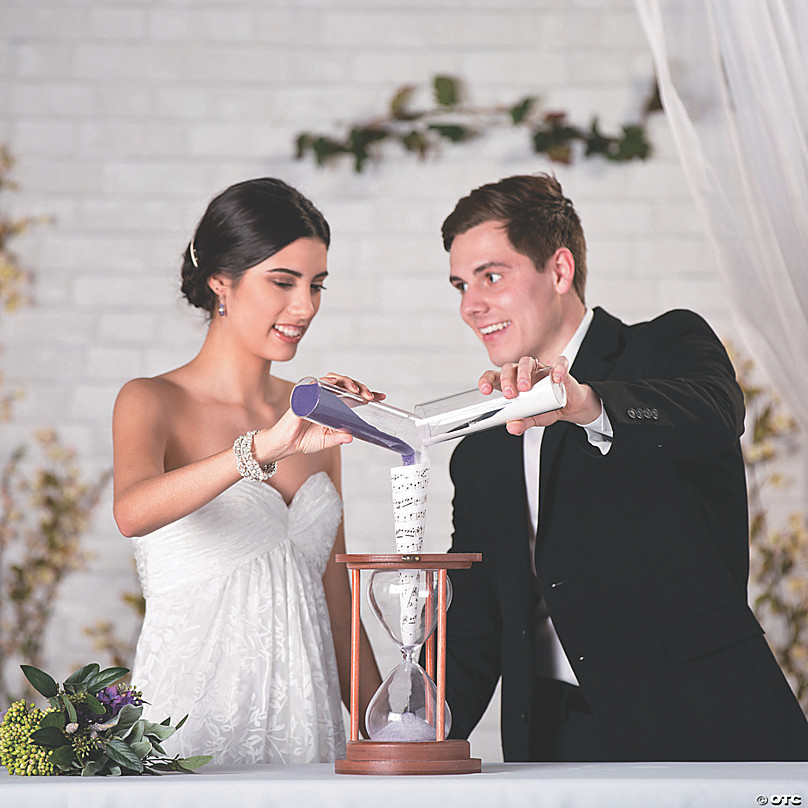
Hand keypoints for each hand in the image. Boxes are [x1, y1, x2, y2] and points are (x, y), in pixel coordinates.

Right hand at [252, 372, 385, 461]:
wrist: (283, 445)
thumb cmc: (302, 441)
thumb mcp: (326, 441)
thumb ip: (339, 438)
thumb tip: (352, 437)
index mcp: (332, 407)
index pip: (352, 396)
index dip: (366, 394)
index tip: (381, 397)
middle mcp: (324, 398)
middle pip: (345, 386)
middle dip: (360, 387)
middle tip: (370, 396)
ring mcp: (314, 395)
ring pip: (333, 381)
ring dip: (347, 382)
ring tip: (357, 390)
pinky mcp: (303, 397)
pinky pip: (315, 385)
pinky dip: (325, 381)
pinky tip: (334, 382)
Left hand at [478, 355, 601, 434]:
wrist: (570, 406)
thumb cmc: (547, 408)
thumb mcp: (533, 419)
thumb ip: (522, 423)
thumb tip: (511, 427)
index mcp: (512, 383)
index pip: (494, 376)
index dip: (487, 380)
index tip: (485, 390)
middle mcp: (523, 373)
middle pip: (509, 368)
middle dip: (507, 380)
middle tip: (510, 394)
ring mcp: (540, 369)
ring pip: (527, 362)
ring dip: (524, 373)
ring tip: (526, 387)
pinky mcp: (558, 368)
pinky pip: (558, 362)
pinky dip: (557, 368)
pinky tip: (556, 378)